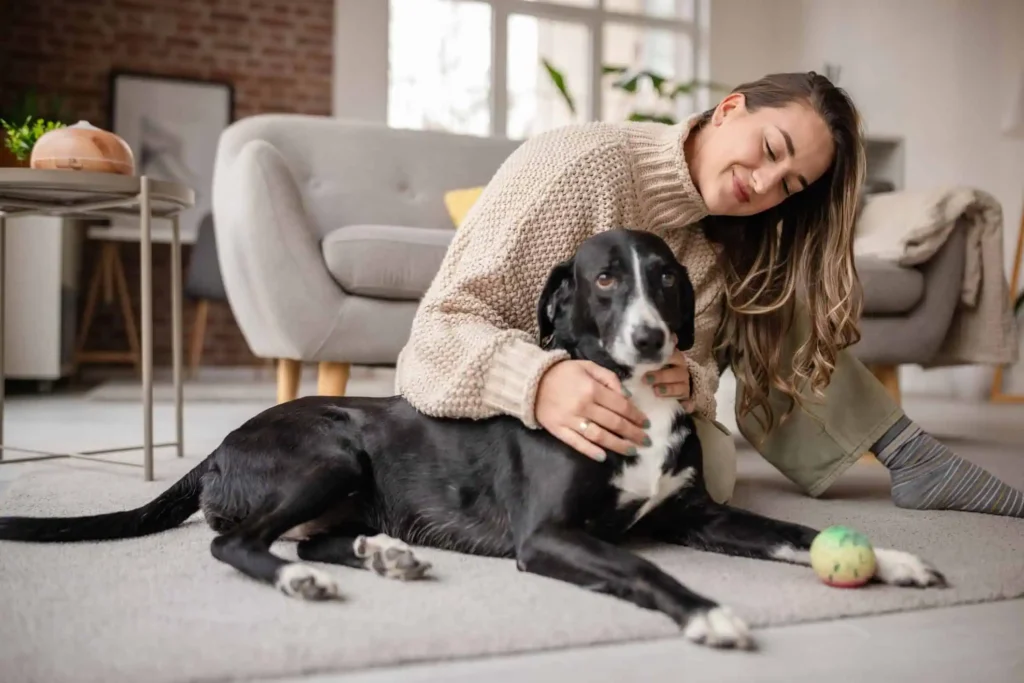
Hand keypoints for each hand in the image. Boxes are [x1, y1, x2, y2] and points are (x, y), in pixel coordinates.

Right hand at [535, 360, 649, 461]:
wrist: (531, 381)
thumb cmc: (563, 372)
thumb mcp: (588, 366)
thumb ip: (609, 378)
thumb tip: (626, 395)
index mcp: (592, 389)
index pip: (621, 406)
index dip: (636, 416)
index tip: (646, 423)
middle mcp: (584, 406)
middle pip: (614, 423)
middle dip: (633, 433)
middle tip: (645, 441)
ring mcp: (571, 420)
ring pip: (599, 436)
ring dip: (618, 445)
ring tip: (631, 451)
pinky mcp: (559, 430)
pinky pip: (577, 443)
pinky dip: (591, 451)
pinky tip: (603, 457)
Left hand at [641, 347, 695, 412]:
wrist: (673, 384)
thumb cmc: (660, 370)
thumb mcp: (656, 360)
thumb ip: (654, 352)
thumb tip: (668, 337)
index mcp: (676, 359)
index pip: (672, 355)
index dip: (663, 358)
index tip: (648, 361)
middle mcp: (682, 371)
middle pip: (676, 373)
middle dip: (661, 376)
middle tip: (646, 379)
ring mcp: (685, 386)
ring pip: (681, 388)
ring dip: (669, 389)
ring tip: (656, 392)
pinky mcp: (687, 399)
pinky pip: (689, 402)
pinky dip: (686, 404)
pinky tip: (682, 406)